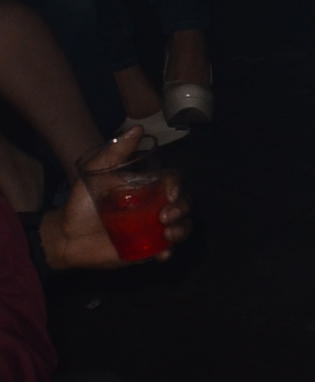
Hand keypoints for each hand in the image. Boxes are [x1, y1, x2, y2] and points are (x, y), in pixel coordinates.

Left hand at [42, 126, 190, 270]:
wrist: (64, 235)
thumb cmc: (80, 203)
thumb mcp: (95, 173)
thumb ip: (115, 152)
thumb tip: (138, 128)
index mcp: (147, 189)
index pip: (173, 183)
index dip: (177, 186)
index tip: (168, 193)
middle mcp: (154, 208)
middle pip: (183, 204)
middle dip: (182, 208)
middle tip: (164, 216)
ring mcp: (151, 230)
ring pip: (182, 227)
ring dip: (181, 230)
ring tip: (167, 234)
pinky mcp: (144, 250)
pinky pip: (164, 251)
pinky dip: (167, 252)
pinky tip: (161, 254)